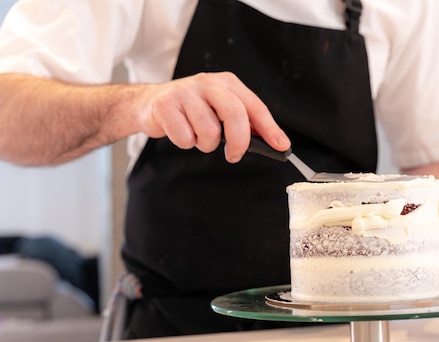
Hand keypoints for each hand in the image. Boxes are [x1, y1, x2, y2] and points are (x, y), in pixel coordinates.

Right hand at [136, 71, 289, 161]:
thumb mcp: (220, 110)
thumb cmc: (192, 111)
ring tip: (197, 136)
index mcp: (227, 83)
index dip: (270, 128)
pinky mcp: (165, 105)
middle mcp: (208, 82)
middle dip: (239, 142)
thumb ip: (244, 123)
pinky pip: (185, 138)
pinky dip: (185, 143)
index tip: (282, 146)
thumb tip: (273, 142)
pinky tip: (181, 132)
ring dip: (205, 144)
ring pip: (209, 131)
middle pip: (235, 115)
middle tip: (234, 155)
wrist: (149, 104)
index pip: (255, 106)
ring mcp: (185, 92)